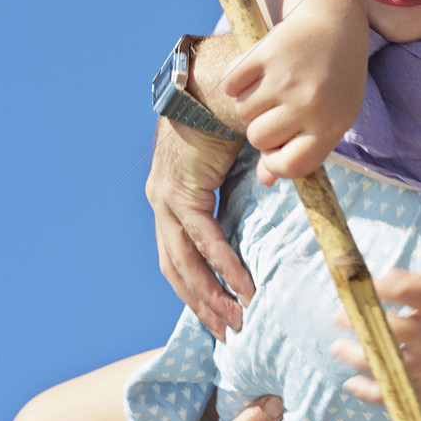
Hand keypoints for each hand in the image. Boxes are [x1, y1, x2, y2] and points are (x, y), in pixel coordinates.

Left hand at [146, 113, 251, 338]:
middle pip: (176, 269)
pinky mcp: (182, 191)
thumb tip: (259, 212)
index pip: (176, 257)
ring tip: (237, 317)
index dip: (194, 289)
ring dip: (212, 293)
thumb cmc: (222, 121)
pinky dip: (223, 263)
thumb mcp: (225, 168)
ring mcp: (166, 199)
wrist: (210, 89)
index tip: (217, 314)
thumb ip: (235, 194)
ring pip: (185, 261)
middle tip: (227, 332)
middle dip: (201, 304)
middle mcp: (161, 203)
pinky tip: (241, 284)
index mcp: (168, 200)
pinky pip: (203, 237)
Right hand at [224, 11, 366, 186]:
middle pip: (259, 138)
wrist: (335, 22)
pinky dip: (235, 82)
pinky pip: (230, 84)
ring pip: (242, 113)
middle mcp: (309, 103)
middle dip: (261, 128)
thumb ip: (303, 150)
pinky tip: (255, 73)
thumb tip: (265, 180)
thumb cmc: (335, 78)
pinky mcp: (266, 53)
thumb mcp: (333, 117)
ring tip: (269, 89)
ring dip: (249, 104)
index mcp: (331, 123)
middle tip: (275, 110)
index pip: (291, 166)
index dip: (276, 163)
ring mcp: (286, 77)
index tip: (276, 149)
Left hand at [331, 269, 420, 409]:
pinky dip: (367, 391)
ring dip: (353, 354)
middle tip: (336, 317)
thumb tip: (386, 275)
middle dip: (357, 320)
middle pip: (389, 326)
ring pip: (384, 360)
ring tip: (335, 347)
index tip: (360, 285)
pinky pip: (392, 393)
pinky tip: (349, 383)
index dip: (379, 286)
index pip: (408, 290)